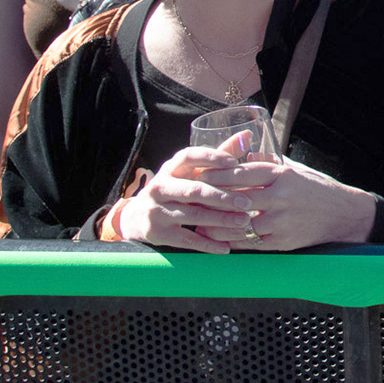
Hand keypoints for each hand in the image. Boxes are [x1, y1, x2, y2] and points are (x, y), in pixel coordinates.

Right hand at [113, 145, 255, 253]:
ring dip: (221, 220)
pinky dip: (207, 244)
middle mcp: (160, 187)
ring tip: (244, 222)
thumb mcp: (190, 172)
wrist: (136, 217)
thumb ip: (218, 156)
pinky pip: (186, 239)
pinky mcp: (157, 232)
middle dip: (223, 197)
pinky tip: (226, 247)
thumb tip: (248, 135)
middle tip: (247, 202)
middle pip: (194, 190)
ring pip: (193, 215)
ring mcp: (156, 210)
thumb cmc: (175, 188)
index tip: (234, 163)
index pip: (188, 156)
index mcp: (171, 168)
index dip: (211, 158)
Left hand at [193, 154, 376, 251]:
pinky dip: (232, 240)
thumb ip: (269, 165)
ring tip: (198, 221)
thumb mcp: (295, 170)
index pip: (243, 172)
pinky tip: (218, 238)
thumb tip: (241, 155)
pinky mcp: (283, 240)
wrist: (345, 215)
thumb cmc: (318, 189)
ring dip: (217, 223)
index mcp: (283, 175)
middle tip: (192, 197)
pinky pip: (250, 242)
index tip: (200, 173)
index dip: (218, 173)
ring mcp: (281, 221)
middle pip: (236, 197)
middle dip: (212, 198)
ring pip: (240, 222)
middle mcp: (281, 197)